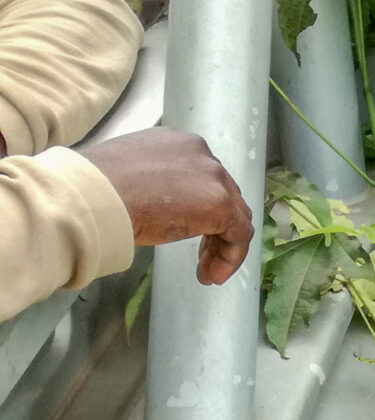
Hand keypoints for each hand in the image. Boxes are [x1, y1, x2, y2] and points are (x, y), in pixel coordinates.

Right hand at [79, 128, 253, 285]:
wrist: (90, 197)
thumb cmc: (95, 190)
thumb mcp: (130, 179)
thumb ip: (155, 184)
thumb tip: (156, 203)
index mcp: (177, 144)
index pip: (201, 178)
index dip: (198, 209)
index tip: (184, 232)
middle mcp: (201, 155)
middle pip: (222, 195)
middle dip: (213, 229)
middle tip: (200, 258)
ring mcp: (213, 177)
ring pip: (233, 214)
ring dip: (221, 246)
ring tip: (208, 272)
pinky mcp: (220, 203)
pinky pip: (239, 233)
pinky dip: (230, 256)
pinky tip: (212, 274)